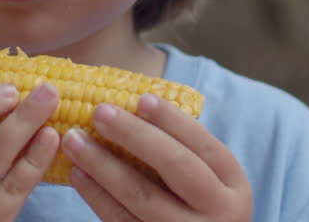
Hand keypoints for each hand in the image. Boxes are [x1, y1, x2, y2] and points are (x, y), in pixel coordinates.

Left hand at [61, 93, 251, 220]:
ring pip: (141, 196)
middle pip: (174, 166)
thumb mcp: (208, 181)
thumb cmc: (196, 206)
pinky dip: (96, 196)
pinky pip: (121, 221)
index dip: (173, 120)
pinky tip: (78, 174)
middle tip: (99, 111)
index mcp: (233, 187)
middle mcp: (217, 213)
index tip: (142, 99)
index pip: (204, 146)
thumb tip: (132, 106)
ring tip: (75, 140)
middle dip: (134, 135)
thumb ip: (182, 150)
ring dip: (103, 164)